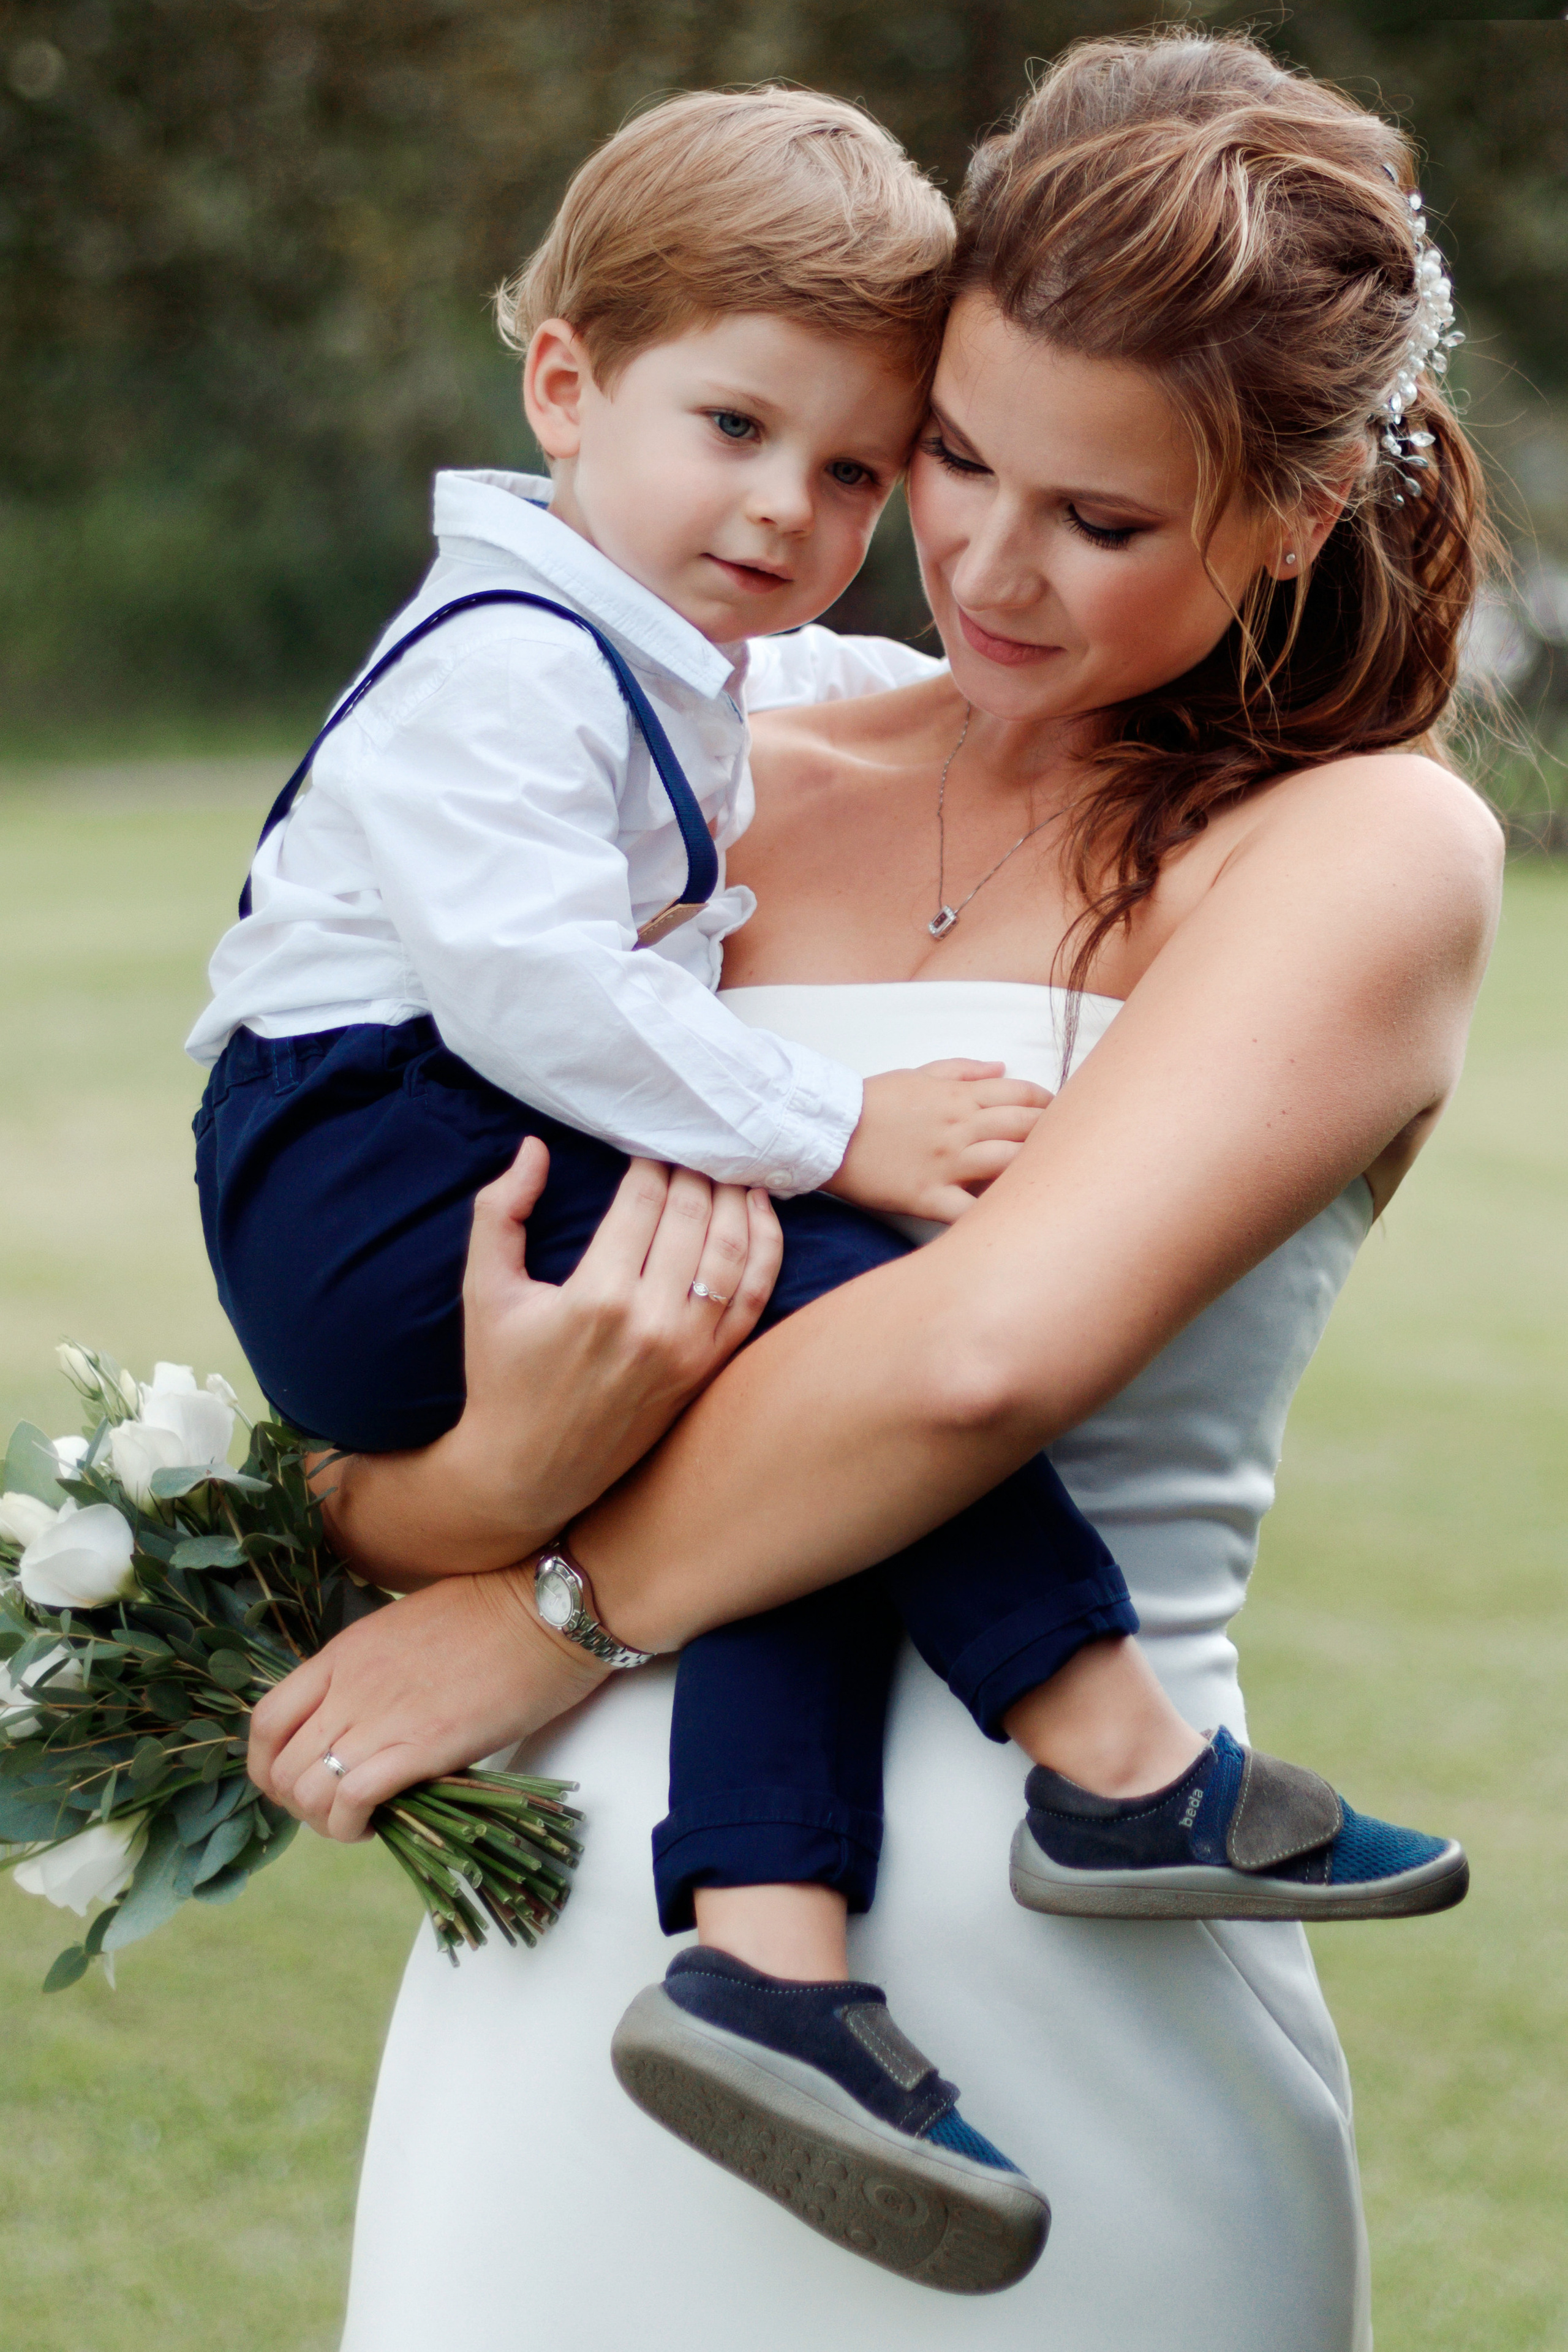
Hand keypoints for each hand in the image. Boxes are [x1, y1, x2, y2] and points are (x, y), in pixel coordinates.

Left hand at [246, 1564, 608, 1842]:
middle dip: (297, 1804)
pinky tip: (376, 1824)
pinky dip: (352, 1823)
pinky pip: (354, 1798)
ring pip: (308, 1791)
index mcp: (343, 1654)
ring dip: (324, 1820)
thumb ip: (369, 1671)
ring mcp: (382, 1716)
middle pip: (281, 1767)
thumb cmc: (489, 1613)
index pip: (264, 1720)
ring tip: (358, 1820)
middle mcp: (349, 1687)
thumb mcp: (404, 1629)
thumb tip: (361, 1715)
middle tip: (335, 1808)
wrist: (542, 1613)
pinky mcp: (422, 1745)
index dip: (265, 1765)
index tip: (293, 1782)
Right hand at [320, 1139, 782, 1585]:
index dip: (650, 1162)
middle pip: (692, 1218)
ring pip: (732, 1251)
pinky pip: (755, 1296)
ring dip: (735, 1200)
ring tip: (727, 1168)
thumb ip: (499, 1211)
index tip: (649, 1142)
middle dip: (693, 1172)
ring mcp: (689, 1349)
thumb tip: (534, 1148)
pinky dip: (765, 1246)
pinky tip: (758, 1212)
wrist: (528, 1471)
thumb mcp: (483, 1290)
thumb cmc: (502, 1377)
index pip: (643, 1202)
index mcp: (597, 1296)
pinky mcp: (708, 1369)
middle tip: (689, 1147)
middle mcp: (652, 1321)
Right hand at [822, 1060, 1052, 1223]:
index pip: (1020, 1093)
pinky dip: (991, 1216)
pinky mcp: (927, 1195)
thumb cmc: (871, 1101)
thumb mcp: (917, 1074)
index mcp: (958, 1096)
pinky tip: (1011, 1220)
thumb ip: (963, 1070)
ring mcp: (946, 1162)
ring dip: (1032, 1168)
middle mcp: (960, 1127)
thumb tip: (1002, 1067)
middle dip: (1052, 1133)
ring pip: (1008, 1162)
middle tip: (1067, 1146)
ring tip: (1048, 1180)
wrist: (827, 1130)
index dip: (1046, 1103)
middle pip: (1025, 1125)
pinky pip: (968, 1211)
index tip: (1058, 1115)